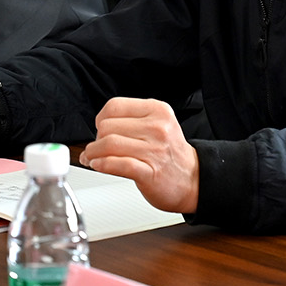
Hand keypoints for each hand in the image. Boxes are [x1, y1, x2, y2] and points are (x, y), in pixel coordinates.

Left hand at [80, 97, 199, 213]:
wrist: (193, 180)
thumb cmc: (170, 154)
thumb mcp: (158, 125)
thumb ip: (132, 120)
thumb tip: (98, 126)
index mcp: (158, 110)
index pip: (114, 106)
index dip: (101, 119)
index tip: (101, 130)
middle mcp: (158, 128)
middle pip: (107, 126)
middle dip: (97, 139)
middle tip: (98, 148)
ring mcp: (154, 150)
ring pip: (109, 144)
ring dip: (93, 153)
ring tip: (92, 158)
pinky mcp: (150, 172)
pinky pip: (116, 164)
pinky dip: (102, 165)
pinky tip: (99, 165)